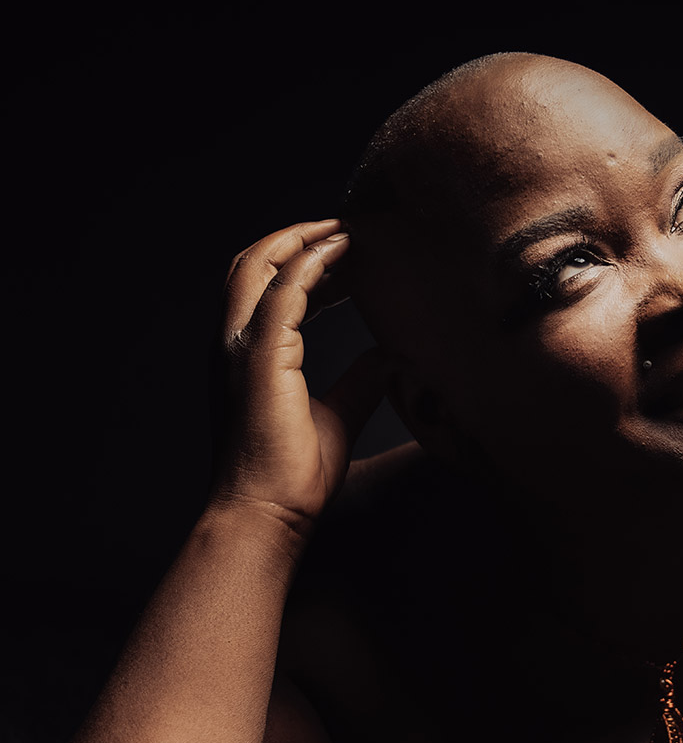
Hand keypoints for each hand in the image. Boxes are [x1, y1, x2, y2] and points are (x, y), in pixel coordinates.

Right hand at [214, 219, 389, 530]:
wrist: (267, 513)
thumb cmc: (293, 477)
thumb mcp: (339, 416)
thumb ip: (359, 382)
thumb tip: (390, 358)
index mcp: (246, 356)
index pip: (265, 289)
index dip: (301, 264)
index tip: (341, 255)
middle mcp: (233, 343)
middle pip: (252, 263)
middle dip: (295, 238)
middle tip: (343, 229)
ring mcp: (240, 346)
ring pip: (259, 264)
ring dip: (301, 239)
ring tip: (344, 230)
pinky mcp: (259, 354)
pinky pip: (282, 290)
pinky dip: (311, 262)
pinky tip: (343, 251)